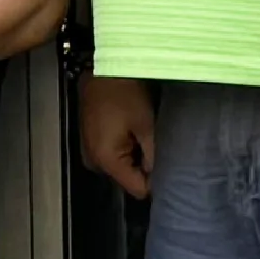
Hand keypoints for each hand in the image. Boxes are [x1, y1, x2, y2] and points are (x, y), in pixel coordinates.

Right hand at [76, 74, 156, 199]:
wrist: (104, 69)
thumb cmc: (125, 94)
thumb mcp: (146, 125)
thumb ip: (153, 156)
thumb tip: (159, 177)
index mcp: (107, 160)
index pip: (136, 189)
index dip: (154, 184)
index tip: (170, 171)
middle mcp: (94, 162)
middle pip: (126, 180)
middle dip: (144, 169)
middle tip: (159, 149)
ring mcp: (89, 153)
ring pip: (120, 168)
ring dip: (134, 158)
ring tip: (146, 139)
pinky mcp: (89, 143)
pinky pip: (111, 156)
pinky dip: (124, 149)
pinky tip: (132, 133)